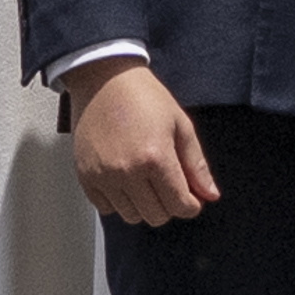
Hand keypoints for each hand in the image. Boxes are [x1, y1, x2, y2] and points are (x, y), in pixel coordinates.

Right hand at [70, 62, 222, 224]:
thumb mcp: (180, 124)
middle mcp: (127, 171)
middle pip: (157, 216)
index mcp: (156, 158)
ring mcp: (102, 175)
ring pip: (131, 216)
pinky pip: (105, 208)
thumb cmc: (144, 97)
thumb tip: (210, 195)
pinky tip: (122, 180)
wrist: (102, 78)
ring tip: (143, 181)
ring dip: (142, 205)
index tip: (190, 196)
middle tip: (166, 184)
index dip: (191, 204)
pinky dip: (116, 201)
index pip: (181, 206)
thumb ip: (196, 164)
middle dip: (168, 205)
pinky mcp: (84, 174)